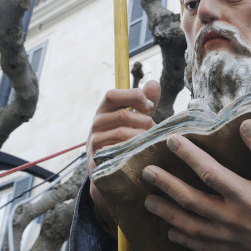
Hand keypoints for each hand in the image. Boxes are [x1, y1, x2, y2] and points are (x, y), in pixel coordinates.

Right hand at [88, 80, 160, 220]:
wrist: (111, 168)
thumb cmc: (127, 136)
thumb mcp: (137, 117)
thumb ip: (145, 101)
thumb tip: (154, 83)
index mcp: (104, 109)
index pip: (112, 95)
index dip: (133, 96)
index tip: (149, 106)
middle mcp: (97, 123)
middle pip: (122, 115)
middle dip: (144, 120)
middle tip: (154, 127)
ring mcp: (95, 141)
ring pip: (122, 134)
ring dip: (142, 136)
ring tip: (151, 140)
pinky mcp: (98, 159)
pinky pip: (117, 152)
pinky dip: (133, 150)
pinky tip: (142, 151)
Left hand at [142, 119, 250, 250]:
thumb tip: (247, 124)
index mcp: (244, 196)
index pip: (208, 172)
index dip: (188, 154)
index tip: (171, 140)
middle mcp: (231, 218)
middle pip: (190, 200)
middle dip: (166, 185)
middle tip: (146, 173)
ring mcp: (230, 238)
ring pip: (190, 225)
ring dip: (167, 213)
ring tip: (149, 203)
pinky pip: (202, 246)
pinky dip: (185, 239)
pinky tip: (173, 233)